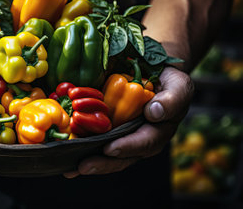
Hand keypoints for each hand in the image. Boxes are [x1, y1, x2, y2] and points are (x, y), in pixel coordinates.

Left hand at [64, 67, 193, 176]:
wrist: (155, 73)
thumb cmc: (169, 82)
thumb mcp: (178, 86)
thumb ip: (172, 100)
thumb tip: (155, 113)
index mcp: (157, 132)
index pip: (143, 143)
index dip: (127, 147)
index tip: (110, 148)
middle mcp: (138, 139)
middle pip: (121, 157)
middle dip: (101, 163)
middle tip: (82, 166)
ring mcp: (122, 136)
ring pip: (105, 154)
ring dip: (87, 160)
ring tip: (68, 168)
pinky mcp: (108, 129)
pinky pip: (94, 140)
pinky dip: (79, 146)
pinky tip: (64, 150)